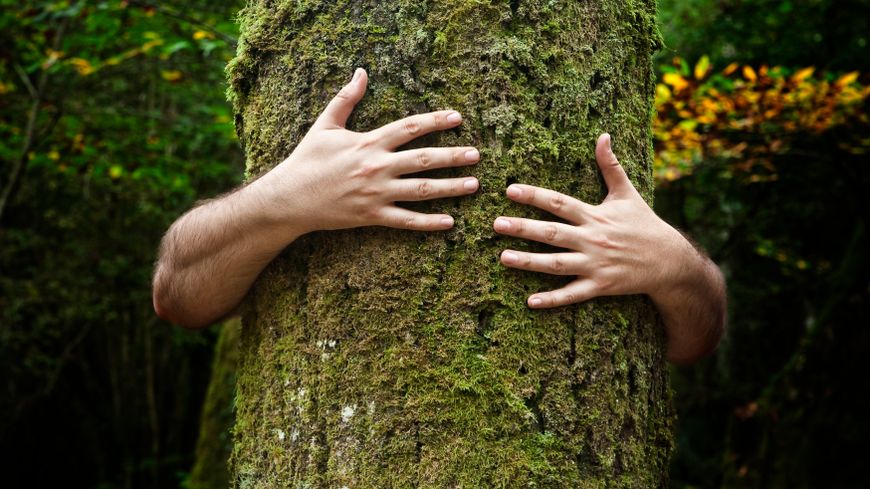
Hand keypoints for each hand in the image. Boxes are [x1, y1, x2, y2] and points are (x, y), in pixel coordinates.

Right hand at [255, 68, 479, 236]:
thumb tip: (360, 71)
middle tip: (476, 155)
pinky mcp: (372, 216)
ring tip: (474, 185)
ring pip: (421, 190)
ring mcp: (376, 193)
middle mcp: (376, 167)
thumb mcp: (324, 125)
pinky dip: (428, 223)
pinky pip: (406, 221)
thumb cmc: (306, 160)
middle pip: (423, 159)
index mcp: (368, 142)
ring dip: (450, 188)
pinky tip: (449, 222)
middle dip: (453, 157)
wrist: (289, 198)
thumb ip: (345, 98)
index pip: (410, 127)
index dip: (436, 121)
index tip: (458, 118)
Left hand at [493, 133, 689, 308]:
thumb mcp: (628, 193)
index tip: (510, 190)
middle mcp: (593, 239)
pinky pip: (573, 294)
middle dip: (524, 228)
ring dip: (529, 262)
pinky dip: (553, 299)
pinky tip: (530, 301)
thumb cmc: (643, 224)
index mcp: (595, 216)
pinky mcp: (600, 286)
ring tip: (503, 257)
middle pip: (553, 233)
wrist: (670, 260)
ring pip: (557, 264)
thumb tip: (603, 135)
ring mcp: (596, 264)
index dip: (534, 196)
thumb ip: (610, 166)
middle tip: (496, 224)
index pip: (559, 203)